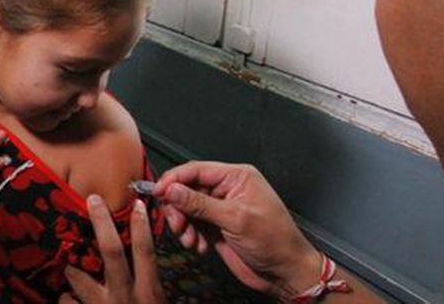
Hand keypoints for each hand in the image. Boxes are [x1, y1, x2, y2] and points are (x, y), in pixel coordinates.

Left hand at [61, 196, 163, 303]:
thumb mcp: (154, 302)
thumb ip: (146, 282)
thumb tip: (138, 256)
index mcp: (147, 293)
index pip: (144, 251)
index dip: (141, 226)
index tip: (136, 203)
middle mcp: (123, 297)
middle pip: (111, 251)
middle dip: (102, 222)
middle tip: (93, 199)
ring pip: (79, 274)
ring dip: (71, 265)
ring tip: (69, 260)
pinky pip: (67, 299)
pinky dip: (66, 295)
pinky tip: (70, 294)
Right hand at [154, 162, 321, 298]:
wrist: (286, 273)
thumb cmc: (276, 241)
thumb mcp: (235, 218)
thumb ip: (200, 203)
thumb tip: (172, 189)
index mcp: (237, 177)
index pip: (196, 170)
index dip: (174, 180)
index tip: (157, 191)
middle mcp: (227, 190)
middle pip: (187, 189)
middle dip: (178, 207)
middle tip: (177, 223)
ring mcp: (221, 209)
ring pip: (187, 209)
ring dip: (184, 225)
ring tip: (190, 239)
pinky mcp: (216, 227)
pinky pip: (193, 226)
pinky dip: (190, 236)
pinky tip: (199, 246)